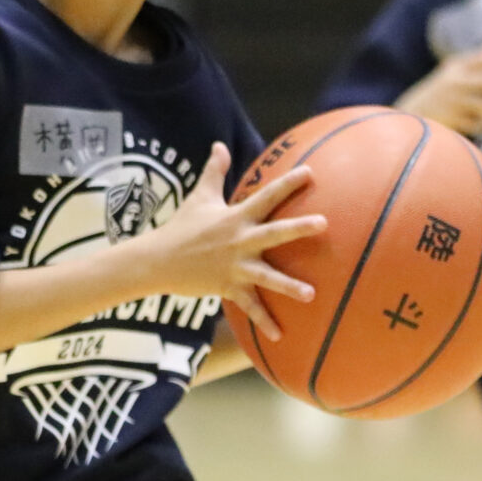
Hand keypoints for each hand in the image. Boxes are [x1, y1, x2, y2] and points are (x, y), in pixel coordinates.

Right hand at [141, 142, 325, 343]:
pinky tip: (281, 336)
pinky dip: (264, 322)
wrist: (158, 260)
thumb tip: (220, 144)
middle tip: (323, 224)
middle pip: (274, 232)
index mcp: (236, 217)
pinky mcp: (228, 287)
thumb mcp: (199, 196)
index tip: (310, 172)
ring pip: (267, 276)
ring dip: (289, 286)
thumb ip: (214, 171)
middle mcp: (239, 240)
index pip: (266, 195)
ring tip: (311, 294)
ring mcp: (234, 266)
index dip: (288, 183)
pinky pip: (250, 307)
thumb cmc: (182, 226)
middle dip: (298, 228)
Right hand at [396, 39, 481, 135]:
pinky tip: (475, 126)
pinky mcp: (452, 120)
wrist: (410, 115)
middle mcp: (455, 81)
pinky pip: (478, 125)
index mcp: (456, 66)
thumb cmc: (440, 91)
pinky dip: (481, 126)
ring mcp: (453, 101)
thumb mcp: (456, 71)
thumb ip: (480, 57)